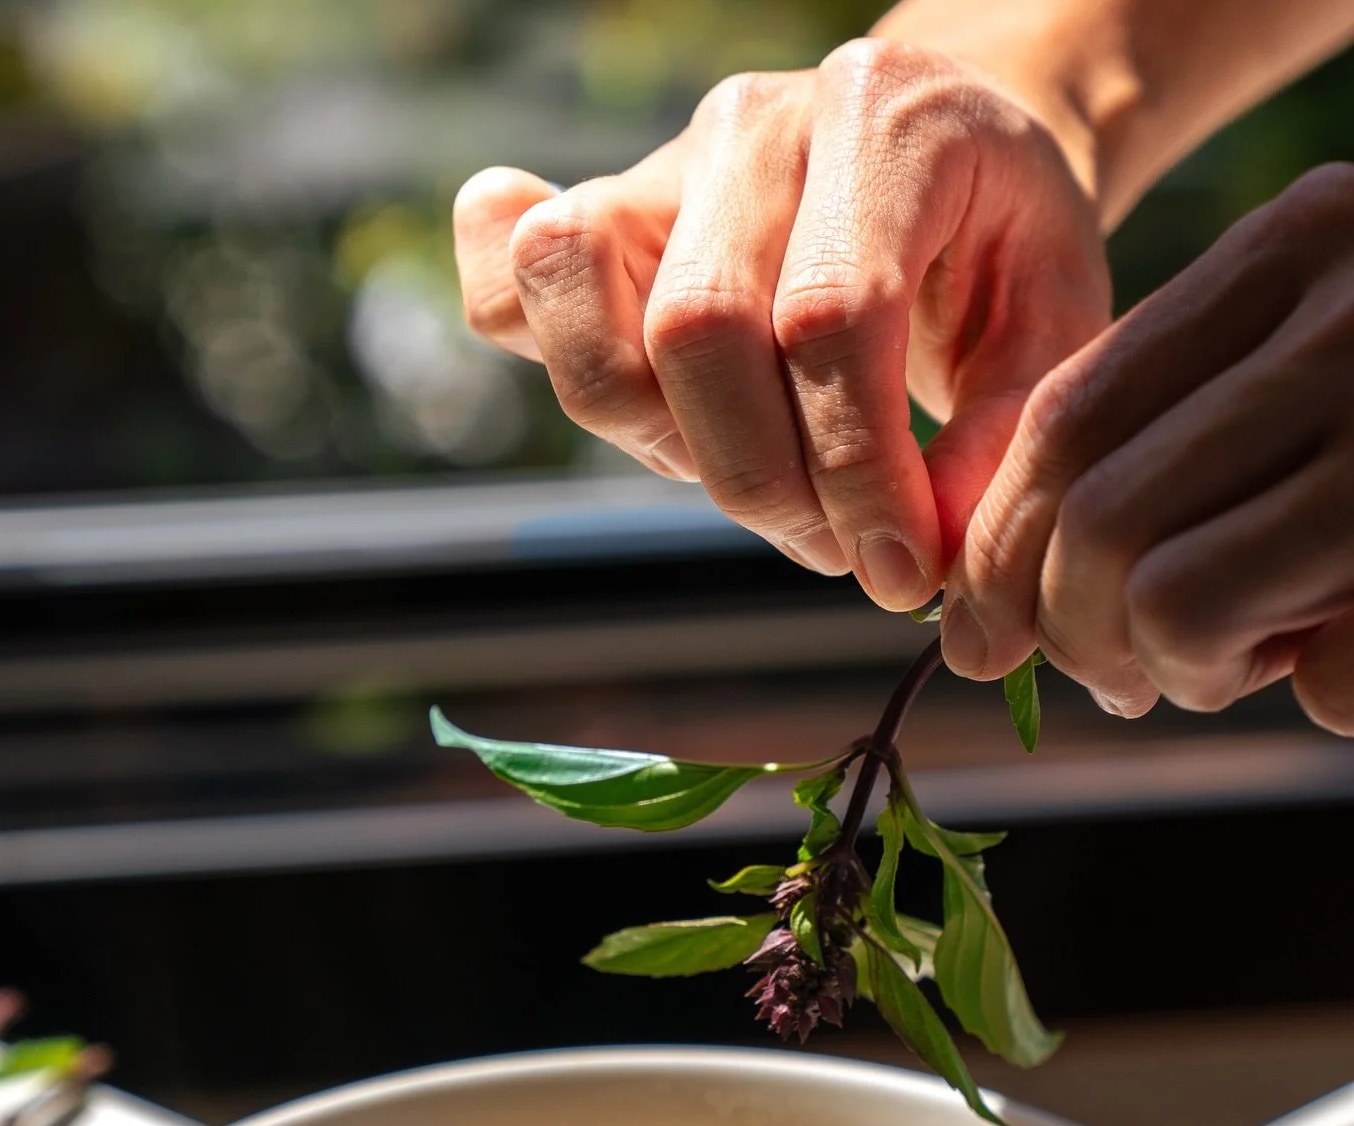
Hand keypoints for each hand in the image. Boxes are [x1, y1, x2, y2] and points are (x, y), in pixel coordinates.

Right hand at [453, 36, 1109, 608]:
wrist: (948, 139)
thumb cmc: (1000, 242)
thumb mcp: (1051, 322)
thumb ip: (1004, 436)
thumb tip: (932, 561)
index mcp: (884, 122)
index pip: (830, 320)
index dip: (856, 474)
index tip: (901, 573)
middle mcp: (755, 127)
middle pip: (697, 331)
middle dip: (765, 484)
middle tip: (837, 548)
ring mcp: (661, 168)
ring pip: (595, 327)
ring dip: (667, 454)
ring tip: (763, 491)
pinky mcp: (602, 221)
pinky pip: (505, 284)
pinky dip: (524, 343)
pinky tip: (607, 391)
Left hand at [942, 163, 1353, 732]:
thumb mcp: (1318, 376)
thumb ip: (1193, 438)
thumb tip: (1004, 611)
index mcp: (1299, 245)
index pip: (1066, 409)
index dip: (1000, 544)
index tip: (988, 631)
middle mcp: (1345, 305)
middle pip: (1086, 504)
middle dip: (1058, 624)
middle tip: (1111, 672)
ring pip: (1147, 577)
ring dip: (1150, 659)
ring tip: (1211, 666)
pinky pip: (1246, 626)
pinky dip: (1234, 672)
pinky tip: (1290, 668)